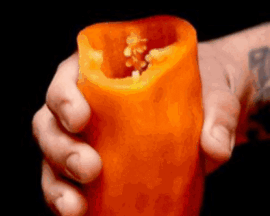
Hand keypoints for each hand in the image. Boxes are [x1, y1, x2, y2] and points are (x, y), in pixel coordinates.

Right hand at [32, 43, 246, 215]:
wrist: (212, 108)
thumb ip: (219, 114)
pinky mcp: (95, 167)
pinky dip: (67, 202)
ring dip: (57, 182)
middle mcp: (85, 100)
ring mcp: (86, 136)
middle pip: (50, 120)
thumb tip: (214, 149)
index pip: (68, 75)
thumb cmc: (205, 85)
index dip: (65, 97)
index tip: (82, 118)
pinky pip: (68, 185)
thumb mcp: (216, 90)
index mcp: (103, 67)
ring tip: (76, 208)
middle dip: (61, 147)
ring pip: (51, 155)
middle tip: (90, 168)